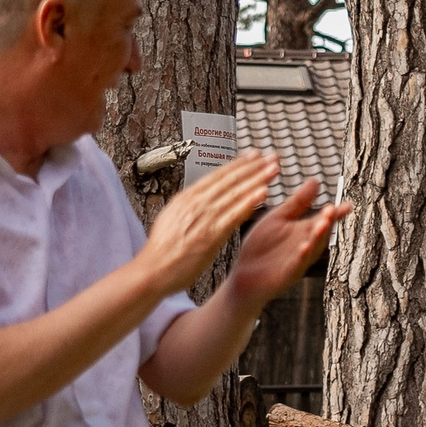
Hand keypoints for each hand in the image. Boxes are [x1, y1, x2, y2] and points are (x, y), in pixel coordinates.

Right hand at [138, 152, 278, 293]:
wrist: (152, 271)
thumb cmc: (161, 251)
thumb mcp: (171, 219)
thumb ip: (188, 208)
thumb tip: (198, 199)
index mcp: (186, 198)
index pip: (217, 176)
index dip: (237, 164)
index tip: (253, 155)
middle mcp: (195, 204)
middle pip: (229, 180)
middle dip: (253, 166)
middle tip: (271, 156)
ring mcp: (204, 218)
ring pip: (235, 194)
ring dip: (257, 179)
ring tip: (273, 169)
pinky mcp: (211, 236)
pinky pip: (234, 215)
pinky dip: (249, 202)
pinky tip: (263, 193)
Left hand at [227, 175, 349, 307]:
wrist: (244, 275)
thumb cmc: (262, 246)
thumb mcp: (279, 217)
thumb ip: (298, 202)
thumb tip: (316, 181)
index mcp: (303, 230)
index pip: (323, 219)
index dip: (336, 213)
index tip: (348, 204)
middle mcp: (305, 244)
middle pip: (320, 233)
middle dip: (327, 222)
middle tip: (331, 209)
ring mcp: (298, 260)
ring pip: (312, 248)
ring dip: (318, 237)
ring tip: (323, 223)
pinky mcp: (287, 274)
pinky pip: (296, 264)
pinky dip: (302, 256)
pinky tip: (304, 247)